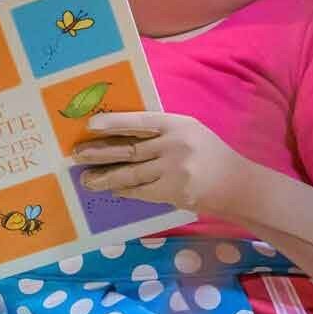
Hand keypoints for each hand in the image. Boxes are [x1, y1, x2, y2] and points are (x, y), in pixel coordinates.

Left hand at [72, 112, 256, 217]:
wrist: (236, 183)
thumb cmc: (208, 154)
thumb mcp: (189, 132)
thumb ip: (160, 131)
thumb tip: (120, 134)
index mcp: (177, 124)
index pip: (140, 122)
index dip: (114, 122)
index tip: (91, 125)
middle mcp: (174, 145)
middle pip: (129, 149)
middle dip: (99, 153)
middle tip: (76, 155)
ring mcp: (174, 170)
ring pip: (131, 173)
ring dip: (105, 177)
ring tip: (87, 179)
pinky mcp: (173, 191)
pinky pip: (141, 191)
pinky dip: (124, 190)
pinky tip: (112, 189)